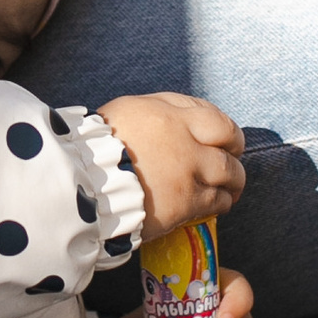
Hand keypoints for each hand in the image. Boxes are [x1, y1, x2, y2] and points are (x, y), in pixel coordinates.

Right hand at [96, 91, 244, 240]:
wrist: (82, 185)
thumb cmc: (96, 146)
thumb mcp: (128, 111)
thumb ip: (162, 112)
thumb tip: (185, 118)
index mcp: (170, 117)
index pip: (217, 119)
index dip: (228, 131)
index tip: (228, 139)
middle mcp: (186, 143)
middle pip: (230, 146)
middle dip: (235, 155)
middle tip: (232, 161)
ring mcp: (189, 175)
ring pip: (230, 176)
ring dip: (233, 182)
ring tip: (229, 188)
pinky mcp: (185, 205)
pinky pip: (216, 203)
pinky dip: (220, 202)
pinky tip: (215, 204)